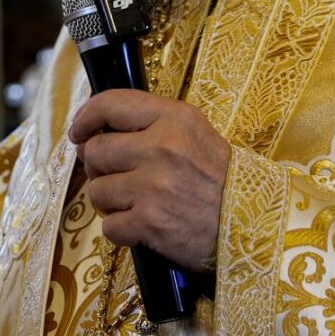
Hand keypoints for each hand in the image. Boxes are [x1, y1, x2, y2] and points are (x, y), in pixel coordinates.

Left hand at [67, 89, 230, 269]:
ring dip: (111, 202)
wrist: (256, 225)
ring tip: (137, 204)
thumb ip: (153, 125)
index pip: (112, 104)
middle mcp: (162, 147)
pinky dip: (122, 231)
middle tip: (118, 177)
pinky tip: (143, 227)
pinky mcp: (150, 222)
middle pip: (95, 151)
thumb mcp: (196, 135)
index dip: (86, 117)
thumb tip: (97, 131)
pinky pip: (109, 226)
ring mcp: (154, 186)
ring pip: (97, 190)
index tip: (79, 131)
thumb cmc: (223, 182)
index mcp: (174, 119)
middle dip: (99, 168)